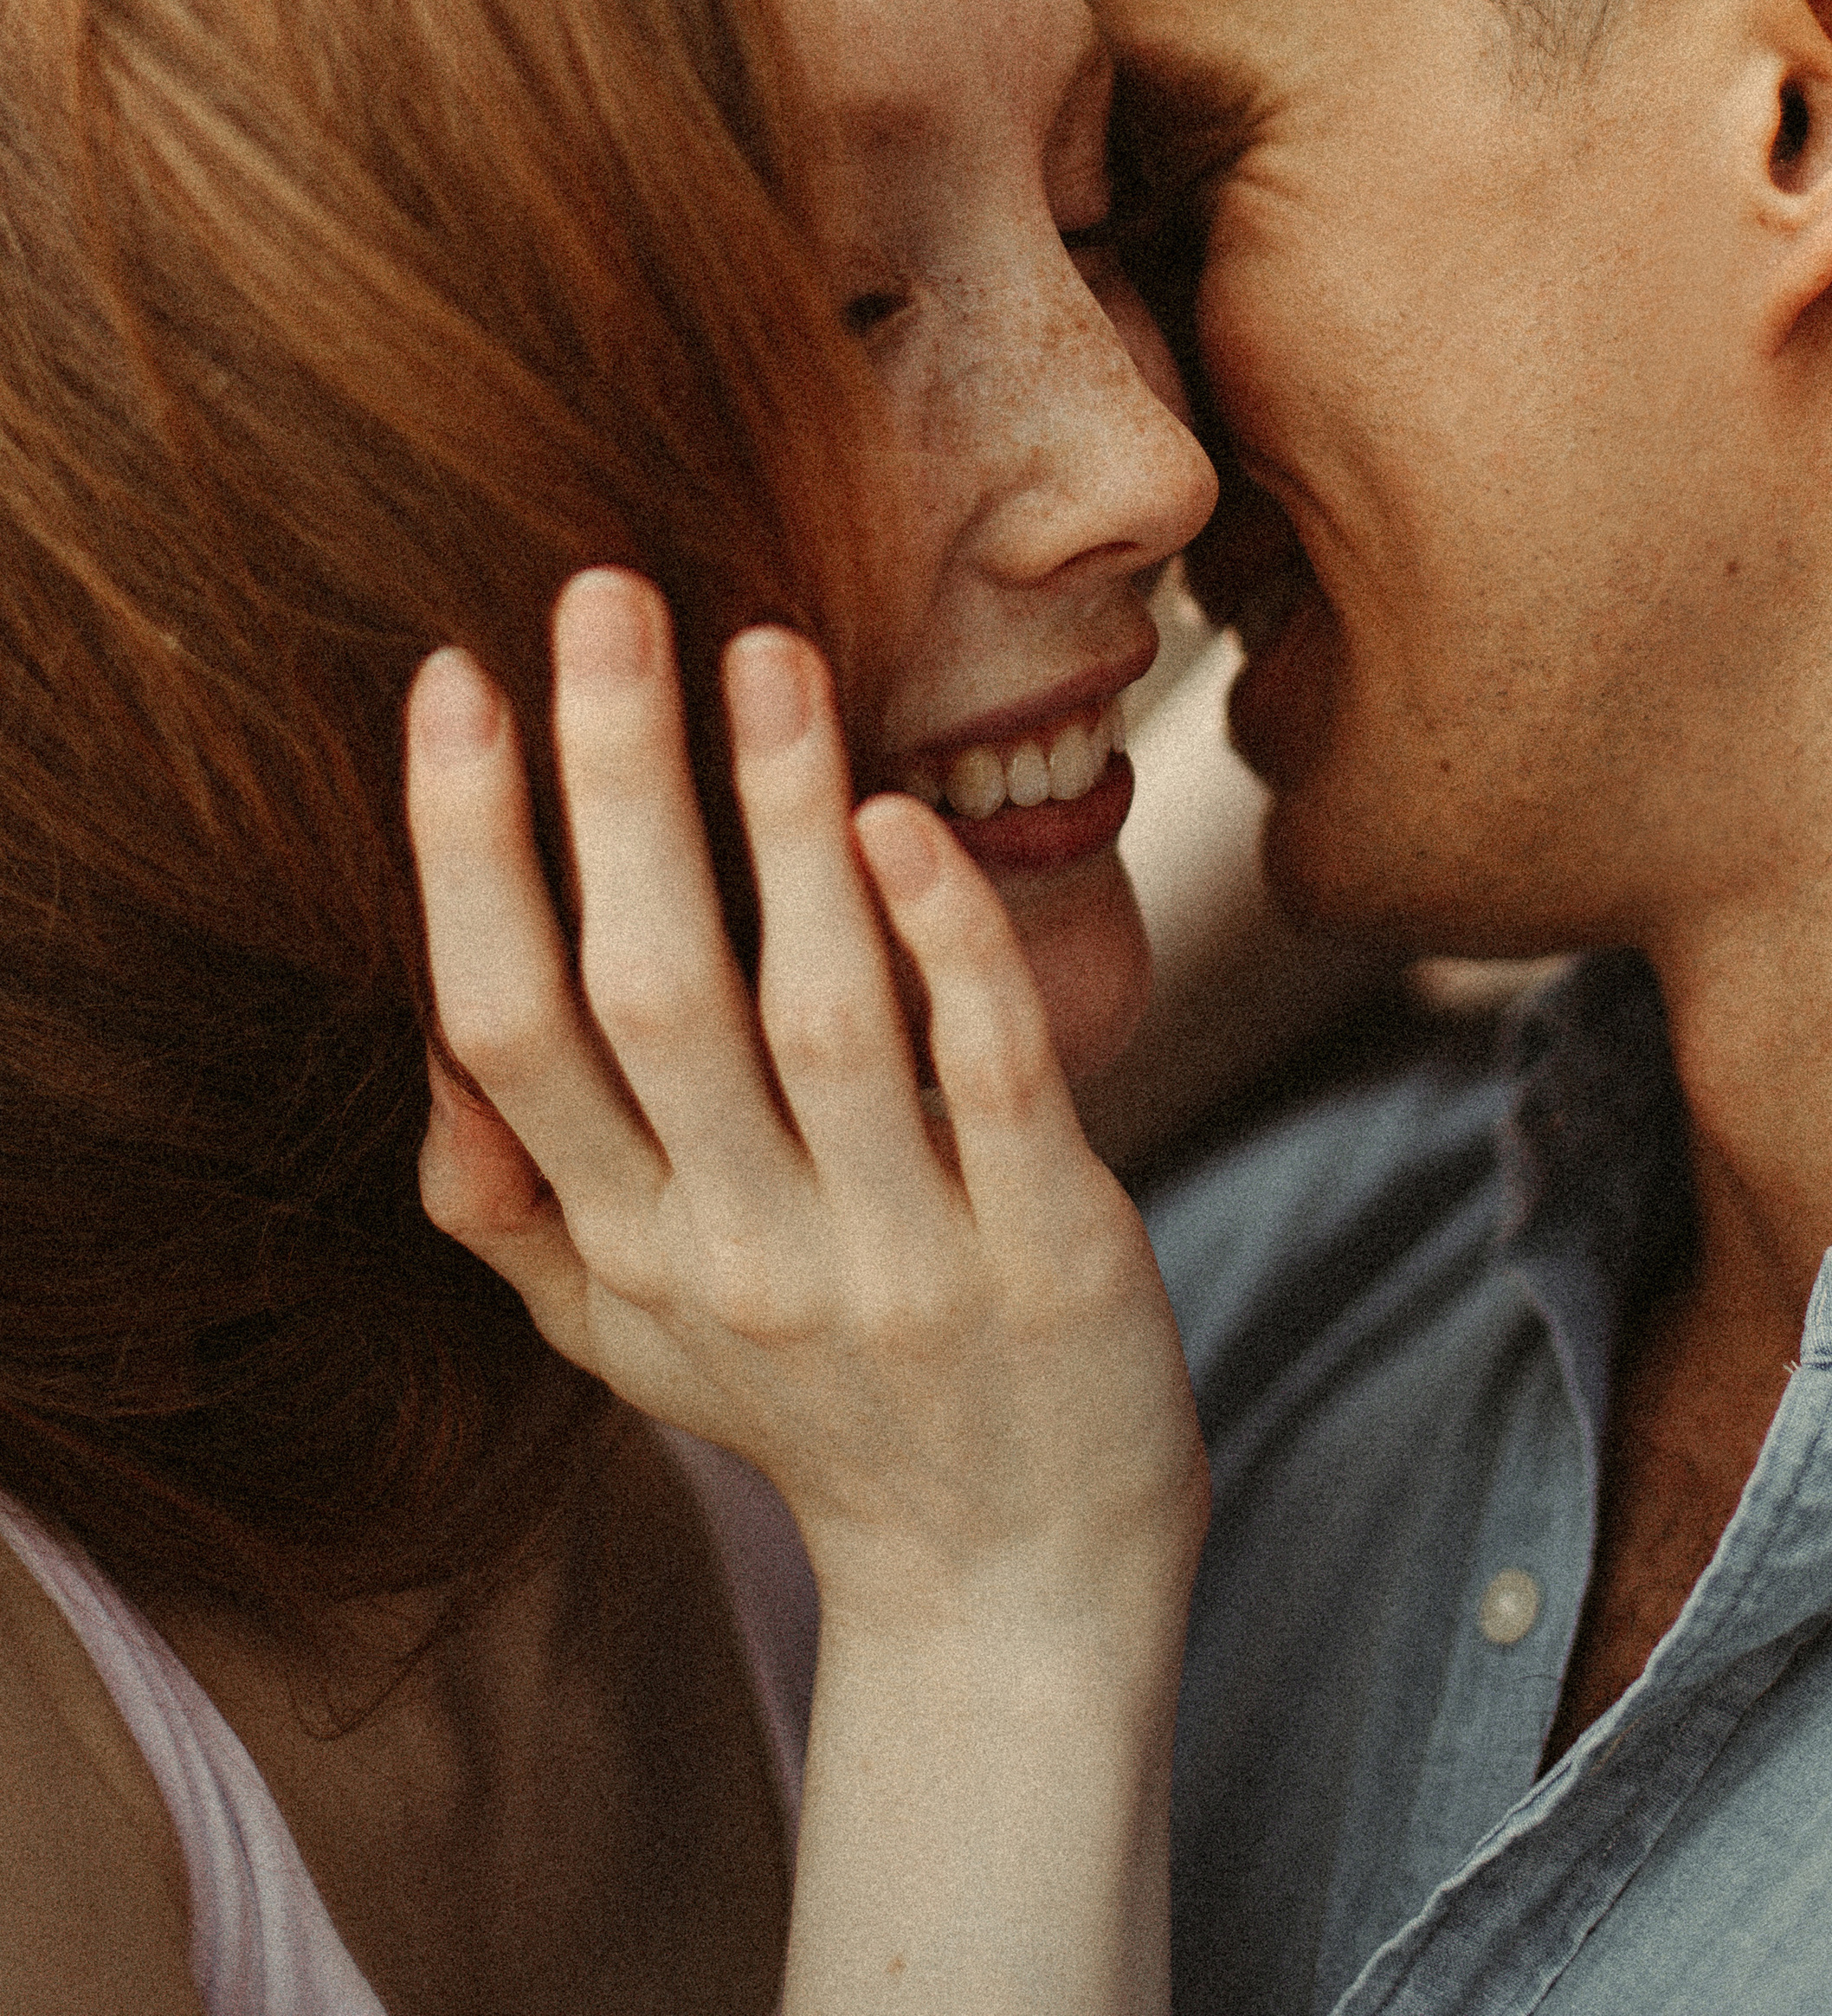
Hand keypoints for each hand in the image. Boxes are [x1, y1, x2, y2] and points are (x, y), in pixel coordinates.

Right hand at [406, 569, 1207, 1660]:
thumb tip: (435, 1051)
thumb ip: (522, 1210)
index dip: (468, 854)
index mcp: (626, 1254)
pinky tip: (901, 819)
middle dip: (612, 782)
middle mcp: (741, 1258)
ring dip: (781, 820)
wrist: (1020, 1589)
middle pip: (645, 991)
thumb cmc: (817, 1413)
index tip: (454, 682)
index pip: (508, 1030)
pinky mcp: (1048, 1255)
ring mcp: (897, 1261)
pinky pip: (988, 1080)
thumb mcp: (633, 1339)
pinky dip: (944, 945)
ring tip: (762, 650)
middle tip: (603, 592)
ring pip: (817, 1012)